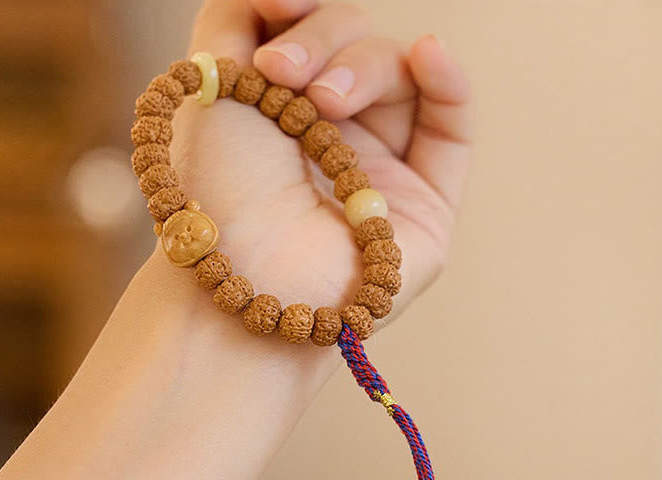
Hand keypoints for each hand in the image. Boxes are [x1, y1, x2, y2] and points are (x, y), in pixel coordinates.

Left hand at [151, 0, 472, 339]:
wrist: (244, 271)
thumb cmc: (217, 186)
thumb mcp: (209, 78)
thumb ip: (239, 13)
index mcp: (285, 115)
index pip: (315, 36)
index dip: (302, 17)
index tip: (274, 20)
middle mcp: (335, 141)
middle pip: (359, 49)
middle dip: (324, 44)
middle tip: (283, 75)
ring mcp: (382, 171)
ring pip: (401, 78)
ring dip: (365, 68)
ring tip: (323, 102)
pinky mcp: (425, 205)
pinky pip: (452, 132)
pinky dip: (449, 85)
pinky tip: (430, 56)